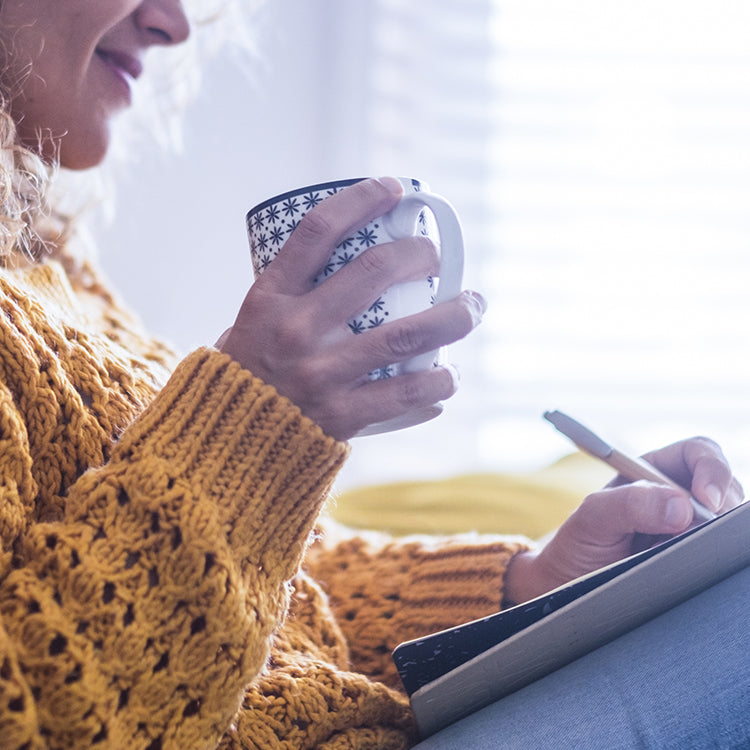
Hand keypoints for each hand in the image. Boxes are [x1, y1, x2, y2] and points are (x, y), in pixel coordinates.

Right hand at [217, 177, 484, 440]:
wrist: (228, 444)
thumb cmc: (248, 373)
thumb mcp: (250, 322)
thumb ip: (292, 296)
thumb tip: (346, 264)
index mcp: (270, 297)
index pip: (318, 230)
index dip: (361, 199)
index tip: (392, 189)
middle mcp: (296, 329)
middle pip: (375, 270)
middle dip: (419, 253)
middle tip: (434, 256)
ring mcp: (322, 372)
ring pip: (408, 334)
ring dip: (455, 315)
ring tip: (473, 305)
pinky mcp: (343, 413)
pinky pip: (409, 392)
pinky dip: (440, 381)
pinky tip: (450, 374)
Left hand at [504, 436, 744, 604]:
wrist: (568, 586)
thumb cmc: (579, 545)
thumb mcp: (592, 518)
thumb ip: (628, 503)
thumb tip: (681, 506)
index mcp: (652, 472)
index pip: (697, 453)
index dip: (711, 468)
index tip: (705, 498)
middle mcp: (676, 495)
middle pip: (724, 485)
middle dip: (724, 504)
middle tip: (706, 531)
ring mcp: (688, 527)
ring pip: (726, 520)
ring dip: (719, 532)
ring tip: (685, 551)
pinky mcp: (694, 556)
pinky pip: (720, 550)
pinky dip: (716, 554)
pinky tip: (693, 563)